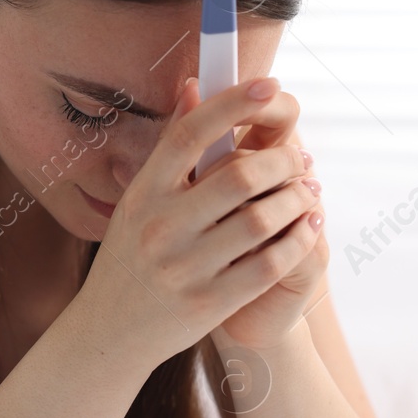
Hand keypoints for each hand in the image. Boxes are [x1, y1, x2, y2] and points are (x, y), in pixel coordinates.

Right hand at [76, 75, 315, 372]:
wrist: (108, 332)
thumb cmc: (131, 257)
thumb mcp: (137, 201)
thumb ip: (171, 149)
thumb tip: (194, 86)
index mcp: (142, 193)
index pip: (190, 134)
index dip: (233, 103)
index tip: (270, 85)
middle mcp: (159, 226)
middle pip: (239, 176)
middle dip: (283, 161)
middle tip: (301, 158)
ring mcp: (184, 267)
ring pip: (262, 220)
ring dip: (297, 199)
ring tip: (309, 191)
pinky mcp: (208, 303)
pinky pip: (268, 264)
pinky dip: (297, 241)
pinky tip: (308, 227)